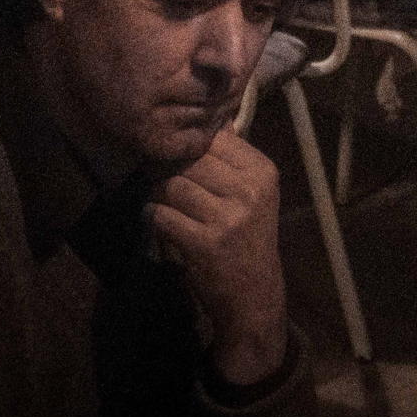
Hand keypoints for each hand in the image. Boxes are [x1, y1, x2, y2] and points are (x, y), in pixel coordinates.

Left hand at [148, 128, 288, 387]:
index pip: (216, 138)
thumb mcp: (255, 196)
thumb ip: (232, 161)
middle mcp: (248, 191)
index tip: (180, 156)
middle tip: (160, 178)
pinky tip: (159, 222)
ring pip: (172, 185)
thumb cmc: (250, 240)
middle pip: (189, 160)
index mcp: (263, 172)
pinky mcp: (203, 243)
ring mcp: (227, 218)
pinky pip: (162, 215)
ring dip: (158, 193)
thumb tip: (208, 121)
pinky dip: (153, 217)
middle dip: (169, 168)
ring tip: (161, 201)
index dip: (191, 146)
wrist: (254, 295)